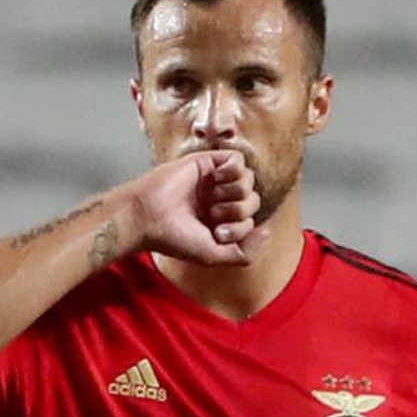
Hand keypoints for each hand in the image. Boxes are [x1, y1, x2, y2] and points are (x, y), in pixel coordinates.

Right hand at [127, 150, 269, 265]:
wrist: (149, 217)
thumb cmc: (175, 238)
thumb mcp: (214, 256)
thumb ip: (245, 253)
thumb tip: (267, 232)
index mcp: (221, 220)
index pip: (251, 220)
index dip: (240, 228)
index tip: (217, 233)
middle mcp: (219, 199)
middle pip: (254, 200)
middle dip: (239, 212)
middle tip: (213, 216)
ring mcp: (214, 180)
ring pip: (249, 180)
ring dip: (236, 193)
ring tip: (213, 199)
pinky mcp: (207, 162)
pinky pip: (238, 160)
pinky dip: (234, 171)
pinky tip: (217, 180)